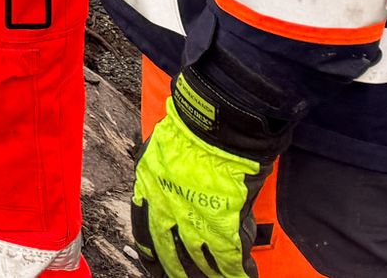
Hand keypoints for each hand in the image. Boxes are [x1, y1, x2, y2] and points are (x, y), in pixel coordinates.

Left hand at [132, 66, 287, 276]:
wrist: (215, 124)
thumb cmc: (189, 128)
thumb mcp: (158, 150)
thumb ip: (159, 175)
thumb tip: (163, 188)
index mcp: (149, 189)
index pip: (143, 232)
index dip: (149, 253)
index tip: (152, 264)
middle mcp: (167, 209)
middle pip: (169, 252)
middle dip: (176, 271)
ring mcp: (196, 219)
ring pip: (199, 260)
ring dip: (207, 275)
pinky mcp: (226, 224)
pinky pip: (229, 256)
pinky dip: (237, 271)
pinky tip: (243, 277)